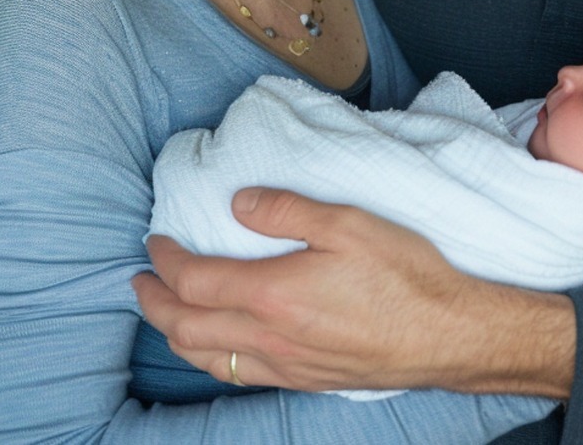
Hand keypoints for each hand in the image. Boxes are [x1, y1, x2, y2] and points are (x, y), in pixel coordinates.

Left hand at [134, 188, 574, 396]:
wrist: (445, 335)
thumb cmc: (404, 275)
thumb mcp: (348, 222)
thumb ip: (288, 209)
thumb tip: (238, 203)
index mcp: (273, 294)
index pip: (195, 280)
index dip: (166, 260)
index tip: (155, 240)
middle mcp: (269, 337)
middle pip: (186, 327)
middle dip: (153, 303)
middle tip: (138, 281)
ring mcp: (285, 365)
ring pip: (206, 358)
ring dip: (173, 334)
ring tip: (162, 313)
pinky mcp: (303, 379)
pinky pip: (237, 375)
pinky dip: (208, 358)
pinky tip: (214, 347)